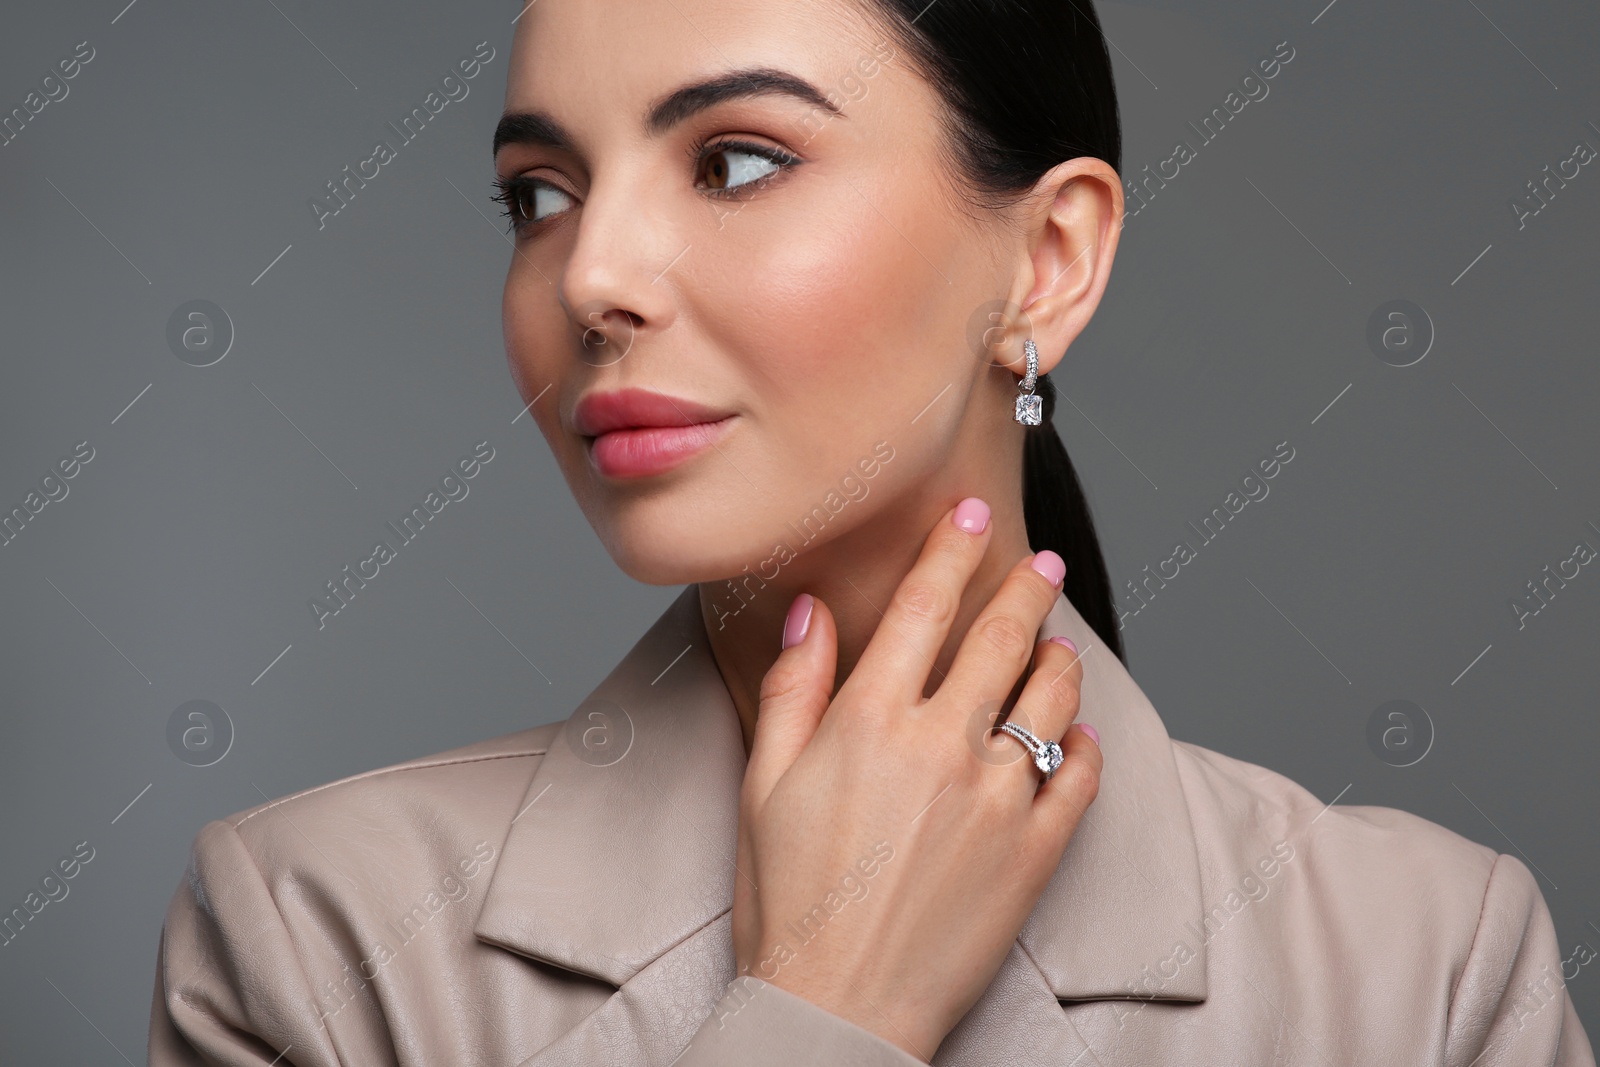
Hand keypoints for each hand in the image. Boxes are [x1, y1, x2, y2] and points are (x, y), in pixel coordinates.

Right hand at [730, 498, 1102, 1060]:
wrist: (836, 1007)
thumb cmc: (788, 902)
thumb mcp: (763, 784)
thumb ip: (794, 688)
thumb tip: (811, 612)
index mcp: (871, 722)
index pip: (923, 607)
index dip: (950, 549)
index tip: (970, 513)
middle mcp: (943, 746)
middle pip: (1001, 639)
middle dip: (1025, 588)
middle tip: (1040, 562)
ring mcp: (998, 799)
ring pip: (1050, 700)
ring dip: (1060, 660)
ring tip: (1060, 644)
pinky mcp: (1034, 853)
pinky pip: (1078, 780)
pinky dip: (1086, 747)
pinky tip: (1081, 734)